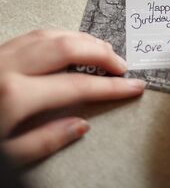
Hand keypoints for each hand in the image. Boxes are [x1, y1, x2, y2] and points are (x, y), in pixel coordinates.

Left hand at [0, 30, 144, 165]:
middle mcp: (10, 66)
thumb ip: (45, 140)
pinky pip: (38, 33)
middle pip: (70, 47)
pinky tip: (74, 43)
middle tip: (122, 65)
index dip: (113, 87)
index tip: (135, 86)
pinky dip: (63, 35)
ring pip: (55, 34)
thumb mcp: (4, 157)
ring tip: (105, 50)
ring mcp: (3, 53)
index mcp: (14, 96)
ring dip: (85, 40)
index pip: (79, 86)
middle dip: (103, 54)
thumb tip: (82, 125)